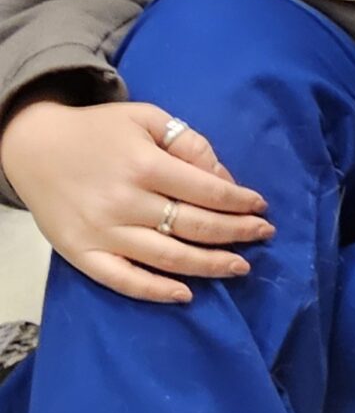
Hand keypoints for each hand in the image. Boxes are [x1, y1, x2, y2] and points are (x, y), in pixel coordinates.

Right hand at [0, 100, 270, 303]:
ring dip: (210, 265)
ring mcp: (102, 232)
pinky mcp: (81, 253)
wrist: (33, 146)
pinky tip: (187, 294)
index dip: (240, 202)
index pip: (207, 191)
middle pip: (194, 226)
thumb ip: (189, 144)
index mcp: (144, 165)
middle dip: (237, 233)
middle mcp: (124, 202)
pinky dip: (156, 291)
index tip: (261, 207)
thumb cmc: (99, 131)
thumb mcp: (147, 118)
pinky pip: (123, 280)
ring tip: (240, 266)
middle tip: (263, 235)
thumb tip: (225, 178)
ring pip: (168, 258)